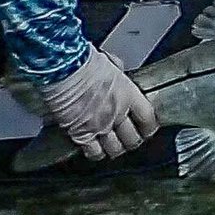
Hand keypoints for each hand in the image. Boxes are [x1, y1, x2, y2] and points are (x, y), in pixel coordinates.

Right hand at [40, 45, 158, 160]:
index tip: (148, 128)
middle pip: (133, 138)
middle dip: (133, 140)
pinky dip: (96, 153)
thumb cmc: (84, 61)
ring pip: (115, 148)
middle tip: (131, 140)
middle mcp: (117, 113)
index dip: (149, 126)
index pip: (147, 118)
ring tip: (114, 146)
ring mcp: (100, 125)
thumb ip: (117, 73)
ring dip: (116, 149)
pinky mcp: (81, 134)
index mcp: (128, 94)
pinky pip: (93, 152)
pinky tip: (95, 150)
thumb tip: (117, 72)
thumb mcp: (110, 62)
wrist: (64, 69)